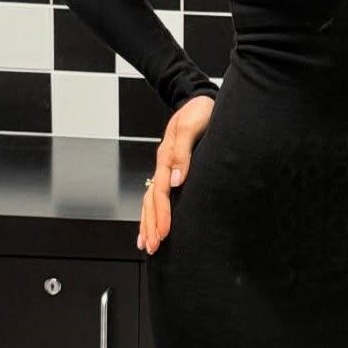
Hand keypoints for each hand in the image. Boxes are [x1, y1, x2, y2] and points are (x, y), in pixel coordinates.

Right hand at [138, 94, 214, 254]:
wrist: (198, 99)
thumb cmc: (200, 112)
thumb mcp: (192, 126)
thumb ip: (183, 152)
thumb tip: (176, 181)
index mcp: (167, 157)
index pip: (161, 191)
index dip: (162, 214)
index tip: (164, 233)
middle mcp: (163, 165)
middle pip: (151, 201)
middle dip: (151, 225)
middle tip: (153, 248)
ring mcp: (164, 168)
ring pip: (150, 200)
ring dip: (148, 223)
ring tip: (147, 245)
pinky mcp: (170, 169)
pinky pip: (155, 195)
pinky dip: (151, 212)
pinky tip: (150, 226)